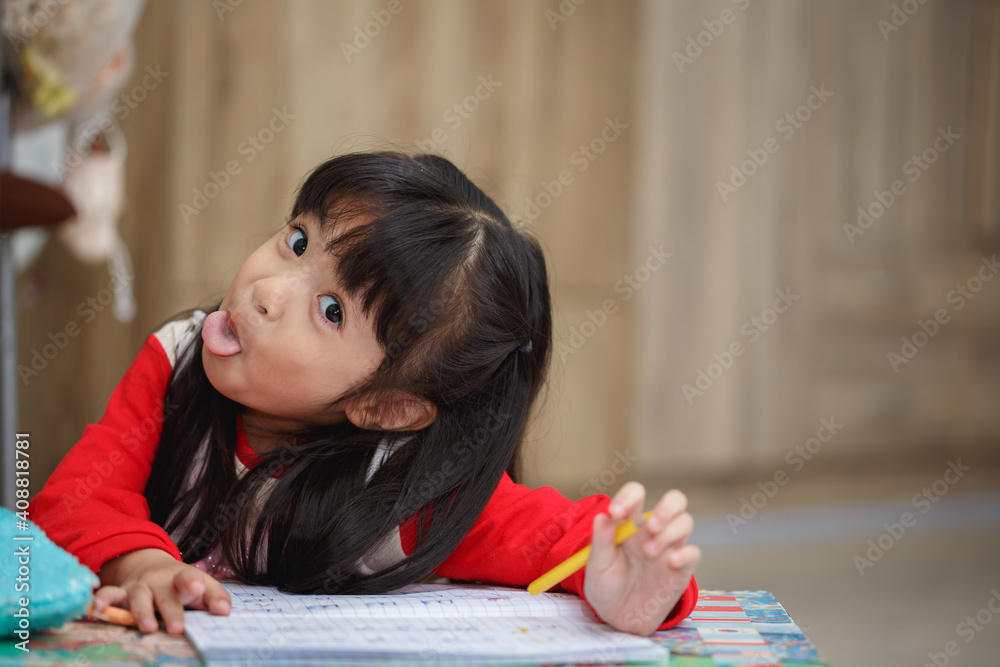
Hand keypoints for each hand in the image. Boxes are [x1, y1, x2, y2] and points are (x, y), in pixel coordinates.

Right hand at [95, 548, 231, 634]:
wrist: (152, 566)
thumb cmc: (183, 583)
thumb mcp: (202, 585)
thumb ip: (215, 597)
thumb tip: (224, 612)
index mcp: (182, 577)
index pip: (188, 578)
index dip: (192, 583)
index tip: (196, 589)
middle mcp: (159, 581)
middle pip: (166, 596)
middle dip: (171, 612)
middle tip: (177, 628)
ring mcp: (139, 586)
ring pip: (139, 599)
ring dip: (142, 612)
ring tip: (147, 627)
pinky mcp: (121, 593)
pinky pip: (110, 594)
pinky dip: (102, 599)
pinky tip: (97, 607)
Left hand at [583, 482, 700, 635]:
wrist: (618, 618)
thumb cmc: (606, 586)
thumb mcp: (597, 564)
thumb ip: (601, 540)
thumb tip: (602, 515)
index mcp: (630, 522)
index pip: (637, 494)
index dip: (629, 496)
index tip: (616, 513)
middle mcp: (653, 530)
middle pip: (675, 501)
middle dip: (665, 508)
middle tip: (649, 526)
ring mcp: (669, 548)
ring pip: (685, 522)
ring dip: (669, 532)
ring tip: (649, 552)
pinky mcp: (681, 569)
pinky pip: (694, 552)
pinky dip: (685, 553)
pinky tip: (669, 562)